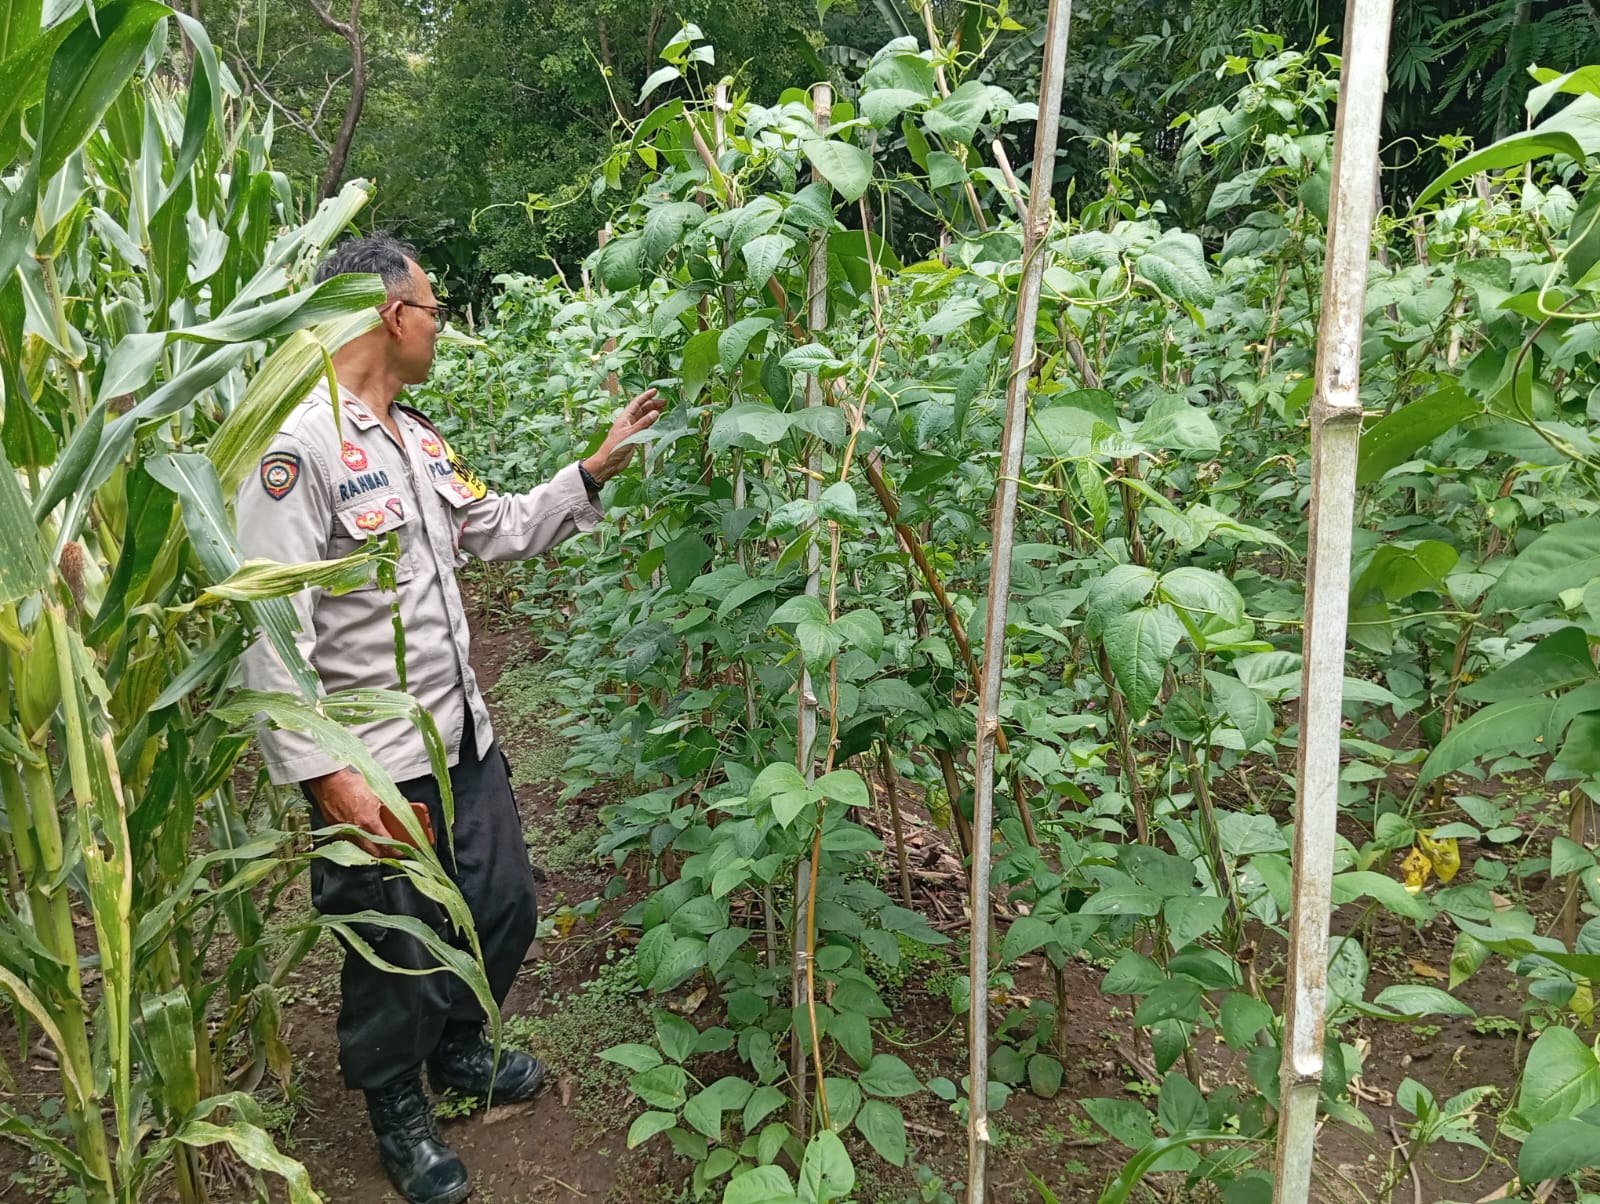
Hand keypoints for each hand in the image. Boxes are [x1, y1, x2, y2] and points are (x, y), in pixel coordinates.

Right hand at [307, 768, 432, 855]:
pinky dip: (360, 843)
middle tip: (394, 851)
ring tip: (381, 847)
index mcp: (369, 822)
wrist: (329, 781)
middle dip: (386, 854)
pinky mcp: (335, 830)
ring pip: (362, 849)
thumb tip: (397, 816)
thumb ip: (387, 809)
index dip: (397, 851)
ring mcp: (344, 832)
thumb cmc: (351, 784)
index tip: (403, 852)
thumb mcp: (377, 795)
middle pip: (374, 853)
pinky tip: (365, 839)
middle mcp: (356, 831)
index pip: (387, 844)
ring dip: (372, 850)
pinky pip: (350, 842)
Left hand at [582, 387, 667, 484]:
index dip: (646, 396)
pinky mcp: (634, 438)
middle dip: (652, 404)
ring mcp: (631, 430)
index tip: (655, 391)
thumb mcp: (630, 433)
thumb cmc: (614, 447)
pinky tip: (657, 421)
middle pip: (642, 409)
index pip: (637, 403)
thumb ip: (643, 423)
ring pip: (644, 418)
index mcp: (625, 417)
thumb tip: (655, 413)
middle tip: (664, 402)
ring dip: (652, 413)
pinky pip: (645, 428)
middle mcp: (628, 422)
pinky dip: (651, 423)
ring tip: (663, 409)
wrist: (609, 462)